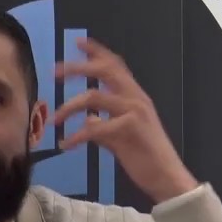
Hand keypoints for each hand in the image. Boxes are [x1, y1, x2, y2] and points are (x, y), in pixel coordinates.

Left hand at [52, 37, 198, 203]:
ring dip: (69, 107)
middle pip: (105, 70)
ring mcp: (134, 111)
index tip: (78, 43)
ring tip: (54, 120)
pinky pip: (94, 128)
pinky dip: (76, 136)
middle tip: (55, 72)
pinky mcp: (128, 128)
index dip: (97, 52)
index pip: (116, 65)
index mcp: (136, 96)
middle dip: (78, 67)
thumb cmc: (146, 157)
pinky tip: (66, 145)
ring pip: (93, 96)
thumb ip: (104, 124)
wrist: (167, 178)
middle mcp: (136, 98)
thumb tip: (89, 118)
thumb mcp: (122, 135)